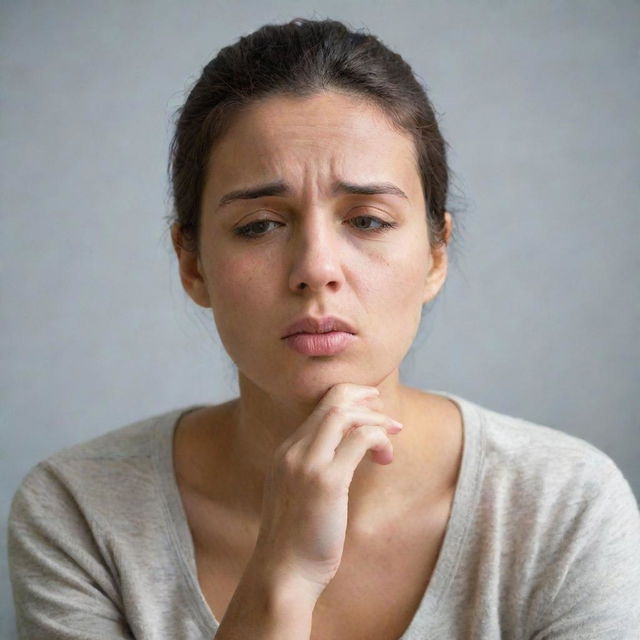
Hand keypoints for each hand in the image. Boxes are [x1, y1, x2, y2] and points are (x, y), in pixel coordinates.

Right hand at [251, 383, 402, 600]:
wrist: (282, 574)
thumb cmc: (296, 540)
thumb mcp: (298, 494)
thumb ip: (314, 469)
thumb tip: (347, 455)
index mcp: (286, 452)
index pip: (319, 407)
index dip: (350, 400)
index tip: (371, 408)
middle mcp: (293, 450)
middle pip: (332, 401)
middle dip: (365, 397)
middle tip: (388, 415)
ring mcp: (307, 464)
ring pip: (344, 414)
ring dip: (376, 419)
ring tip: (394, 434)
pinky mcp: (327, 481)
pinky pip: (359, 440)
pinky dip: (379, 439)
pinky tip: (386, 458)